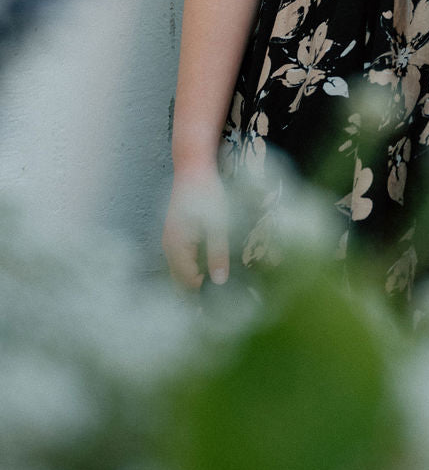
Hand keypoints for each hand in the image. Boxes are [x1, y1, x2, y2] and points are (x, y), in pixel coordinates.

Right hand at [162, 170, 229, 289]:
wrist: (192, 167)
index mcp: (177, 247)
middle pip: (180, 280)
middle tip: (217, 298)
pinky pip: (180, 258)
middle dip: (196, 291)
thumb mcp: (218, 224)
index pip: (188, 283)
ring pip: (179, 270)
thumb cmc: (207, 193)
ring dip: (194, 279)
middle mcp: (168, 247)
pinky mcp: (174, 233)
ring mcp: (169, 239)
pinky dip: (191, 266)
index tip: (219, 302)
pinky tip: (207, 264)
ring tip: (214, 283)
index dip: (203, 295)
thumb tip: (219, 282)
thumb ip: (218, 254)